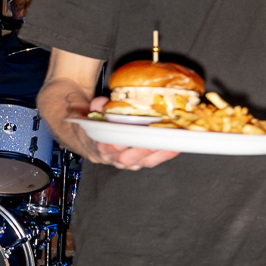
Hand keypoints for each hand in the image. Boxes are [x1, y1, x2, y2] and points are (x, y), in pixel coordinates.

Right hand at [62, 94, 179, 170]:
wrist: (91, 139)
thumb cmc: (95, 124)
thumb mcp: (92, 113)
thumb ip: (96, 106)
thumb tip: (102, 102)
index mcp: (99, 145)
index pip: (108, 147)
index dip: (117, 144)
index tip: (126, 137)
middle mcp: (112, 158)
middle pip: (127, 158)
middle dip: (141, 149)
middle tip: (154, 139)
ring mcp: (126, 163)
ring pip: (141, 162)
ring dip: (156, 153)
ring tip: (168, 142)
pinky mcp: (137, 163)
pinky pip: (150, 162)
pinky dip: (163, 155)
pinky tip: (174, 147)